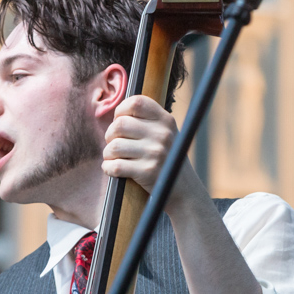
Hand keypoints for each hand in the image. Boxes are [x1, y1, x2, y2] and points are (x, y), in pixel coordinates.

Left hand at [102, 96, 206, 213]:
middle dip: (110, 135)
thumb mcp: (165, 135)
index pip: (136, 102)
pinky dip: (108, 168)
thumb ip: (146, 122)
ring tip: (113, 158)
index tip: (119, 121)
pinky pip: (115, 166)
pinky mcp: (148, 172)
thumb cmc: (167, 160)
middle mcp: (163, 134)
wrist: (184, 190)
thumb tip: (115, 114)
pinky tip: (112, 169)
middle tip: (114, 144)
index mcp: (166, 121)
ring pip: (114, 146)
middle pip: (120, 124)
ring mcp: (156, 153)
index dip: (121, 110)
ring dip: (108, 154)